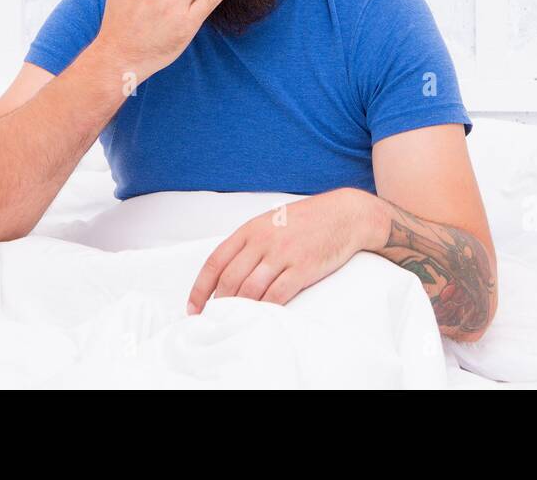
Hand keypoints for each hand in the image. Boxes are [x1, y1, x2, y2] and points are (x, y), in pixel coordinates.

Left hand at [185, 188, 376, 313]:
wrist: (344, 215)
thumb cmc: (306, 220)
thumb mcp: (270, 222)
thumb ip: (249, 243)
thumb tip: (227, 272)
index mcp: (250, 229)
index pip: (215, 261)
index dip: (200, 288)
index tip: (193, 307)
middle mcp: (263, 241)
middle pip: (230, 279)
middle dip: (218, 304)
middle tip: (214, 320)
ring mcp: (283, 255)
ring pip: (250, 289)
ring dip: (239, 309)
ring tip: (234, 321)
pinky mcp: (302, 268)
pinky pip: (277, 294)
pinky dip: (265, 309)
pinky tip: (260, 317)